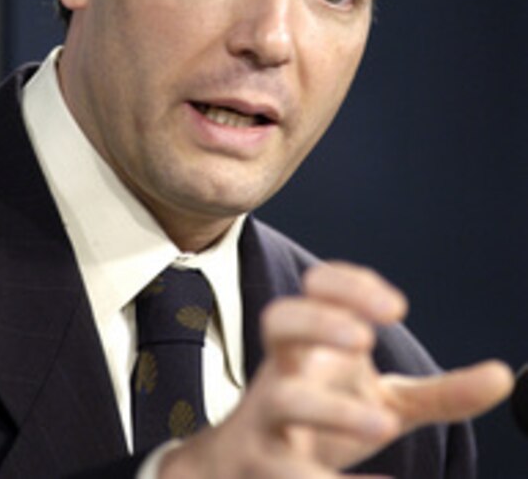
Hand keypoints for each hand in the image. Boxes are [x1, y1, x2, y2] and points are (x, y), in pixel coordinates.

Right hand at [157, 261, 512, 477]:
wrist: (244, 468)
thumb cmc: (322, 421)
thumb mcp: (382, 402)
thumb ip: (440, 391)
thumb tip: (503, 375)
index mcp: (311, 342)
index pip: (316, 288)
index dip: (349, 285)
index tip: (396, 309)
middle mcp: (283, 369)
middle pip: (278, 320)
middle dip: (318, 320)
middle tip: (365, 338)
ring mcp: (267, 418)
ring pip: (283, 399)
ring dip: (332, 408)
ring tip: (384, 424)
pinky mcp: (264, 467)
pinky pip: (288, 471)